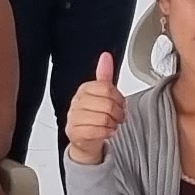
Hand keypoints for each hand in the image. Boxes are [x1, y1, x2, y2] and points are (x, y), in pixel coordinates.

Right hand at [61, 50, 123, 166]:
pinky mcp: (74, 132)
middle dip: (118, 113)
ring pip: (102, 118)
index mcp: (84, 89)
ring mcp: (73, 117)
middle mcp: (77, 102)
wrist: (84, 138)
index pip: (106, 88)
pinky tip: (107, 132)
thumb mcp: (102, 94)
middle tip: (119, 117)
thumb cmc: (95, 115)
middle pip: (107, 104)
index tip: (121, 104)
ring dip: (113, 124)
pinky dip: (107, 133)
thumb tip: (106, 56)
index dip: (119, 98)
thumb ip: (105, 75)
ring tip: (112, 125)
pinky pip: (96, 131)